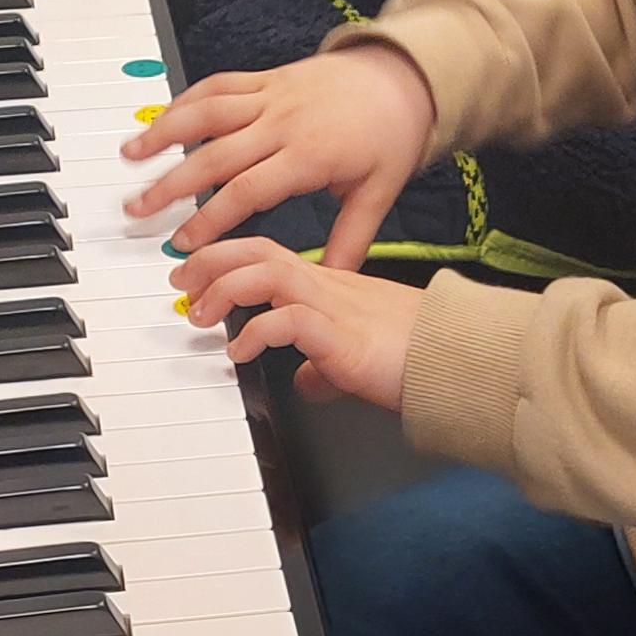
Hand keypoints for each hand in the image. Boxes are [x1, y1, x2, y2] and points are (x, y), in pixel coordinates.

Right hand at [122, 44, 436, 267]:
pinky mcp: (266, 79)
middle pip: (213, 155)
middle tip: (137, 211)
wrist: (403, 76)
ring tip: (130, 155)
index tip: (183, 243)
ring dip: (163, 133)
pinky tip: (160, 119)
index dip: (209, 219)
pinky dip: (185, 101)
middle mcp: (282, 123)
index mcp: (307, 155)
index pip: (246, 191)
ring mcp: (270, 97)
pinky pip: (217, 85)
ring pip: (206, 113)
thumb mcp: (379, 192)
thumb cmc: (391, 134)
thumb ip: (351, 240)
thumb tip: (331, 283)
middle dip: (170, 185)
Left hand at [178, 237, 427, 411]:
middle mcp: (328, 287)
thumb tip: (307, 384)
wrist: (454, 359)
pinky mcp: (341, 336)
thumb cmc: (416, 355)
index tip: (194, 272)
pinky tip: (241, 353)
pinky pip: (288, 321)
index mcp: (331, 286)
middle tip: (181, 282)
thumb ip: (326, 366)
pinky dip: (255, 333)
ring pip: (266, 273)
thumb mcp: (356, 360)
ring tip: (201, 315)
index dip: (225, 257)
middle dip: (210, 261)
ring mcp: (334, 307)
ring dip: (224, 289)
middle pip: (258, 251)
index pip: (269, 254)